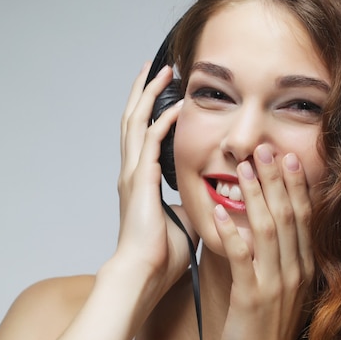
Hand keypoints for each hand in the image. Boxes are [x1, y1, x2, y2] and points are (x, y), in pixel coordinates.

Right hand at [116, 63, 195, 289]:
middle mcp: (132, 171)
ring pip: (136, 122)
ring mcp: (133, 174)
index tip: (165, 93)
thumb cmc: (161, 255)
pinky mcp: (141, 180)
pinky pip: (152, 141)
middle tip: (156, 67)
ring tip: (163, 70)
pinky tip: (178, 106)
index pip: (143, 135)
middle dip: (144, 91)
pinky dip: (164, 121)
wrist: (145, 272)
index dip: (151, 111)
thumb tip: (208, 199)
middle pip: (133, 119)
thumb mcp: (182, 221)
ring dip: (149, 95)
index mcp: (140, 181)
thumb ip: (190, 204)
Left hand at [214, 145, 314, 339]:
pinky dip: (232, 234)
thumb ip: (281, 260)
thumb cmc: (267, 331)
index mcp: (303, 268)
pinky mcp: (252, 298)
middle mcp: (294, 272)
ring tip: (244, 169)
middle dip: (276, 179)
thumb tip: (272, 229)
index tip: (286, 158)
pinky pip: (242, 259)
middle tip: (265, 149)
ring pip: (268, 229)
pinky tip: (219, 214)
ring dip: (255, 196)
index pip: (304, 217)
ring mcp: (275, 285)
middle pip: (288, 215)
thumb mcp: (283, 291)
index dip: (295, 185)